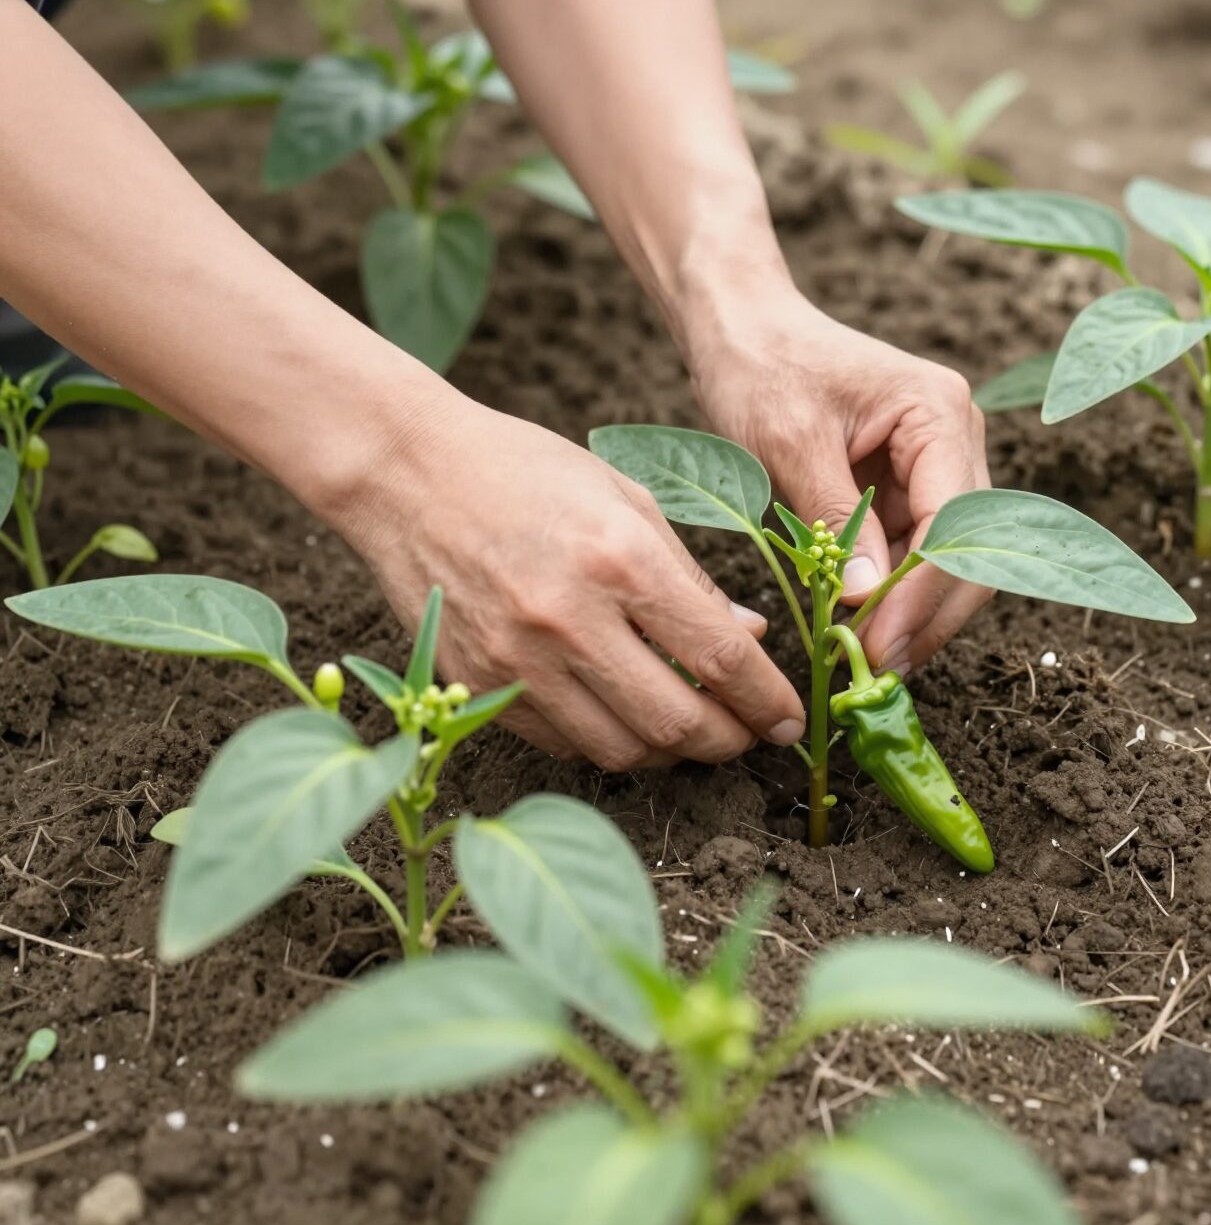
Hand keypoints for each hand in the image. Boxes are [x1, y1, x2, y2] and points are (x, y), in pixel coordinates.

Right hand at [336, 397, 805, 769]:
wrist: (407, 473)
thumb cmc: (527, 472)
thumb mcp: (628, 500)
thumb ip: (691, 579)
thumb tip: (750, 638)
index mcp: (620, 559)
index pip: (720, 658)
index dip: (768, 701)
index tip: (790, 720)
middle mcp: (569, 619)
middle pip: (676, 723)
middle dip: (729, 741)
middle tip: (747, 735)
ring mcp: (516, 661)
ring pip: (621, 750)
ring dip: (671, 752)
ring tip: (691, 728)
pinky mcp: (477, 685)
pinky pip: (563, 745)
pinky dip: (608, 742)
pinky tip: (625, 717)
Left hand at [688, 291, 992, 672]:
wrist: (744, 329)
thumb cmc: (761, 368)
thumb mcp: (789, 443)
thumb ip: (835, 520)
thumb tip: (865, 600)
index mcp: (937, 411)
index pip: (955, 521)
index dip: (922, 594)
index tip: (880, 646)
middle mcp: (954, 436)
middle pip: (969, 549)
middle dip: (928, 614)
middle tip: (876, 669)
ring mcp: (938, 463)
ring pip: (950, 560)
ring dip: (913, 611)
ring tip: (865, 659)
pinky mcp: (911, 486)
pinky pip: (916, 553)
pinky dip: (893, 593)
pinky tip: (860, 627)